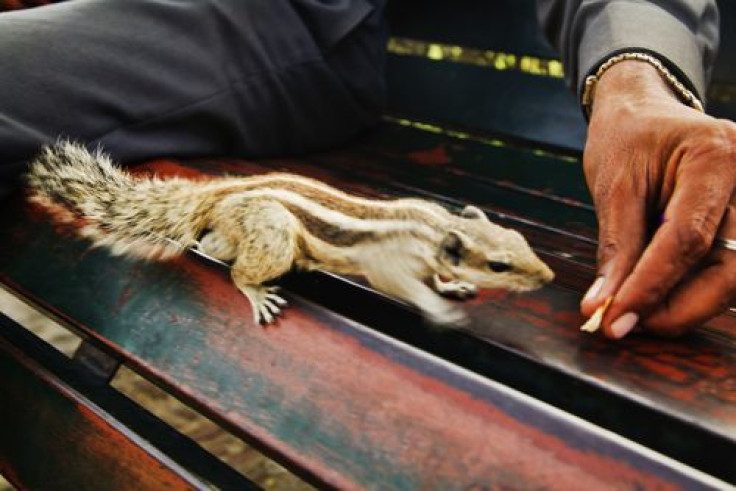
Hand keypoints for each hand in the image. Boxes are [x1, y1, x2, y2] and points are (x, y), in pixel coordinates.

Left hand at [580, 60, 735, 338]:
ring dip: (686, 305)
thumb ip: (615, 248)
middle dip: (678, 308)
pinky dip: (693, 290)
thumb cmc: (626, 139)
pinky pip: (729, 268)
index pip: (687, 238)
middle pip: (730, 267)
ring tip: (637, 312)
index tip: (614, 320)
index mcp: (716, 156)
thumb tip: (601, 307)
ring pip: (735, 276)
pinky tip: (659, 296)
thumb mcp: (613, 186)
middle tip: (627, 324)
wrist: (645, 112)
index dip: (650, 287)